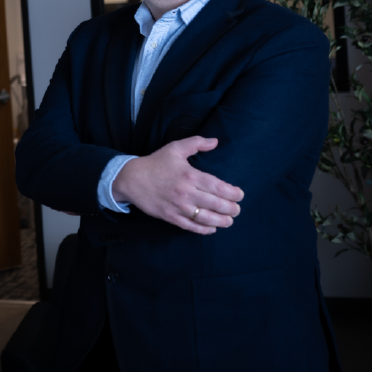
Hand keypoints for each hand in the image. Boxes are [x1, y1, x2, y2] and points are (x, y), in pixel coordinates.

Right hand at [112, 136, 243, 234]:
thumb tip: (215, 142)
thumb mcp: (175, 148)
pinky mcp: (170, 217)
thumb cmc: (155, 163)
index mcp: (190, 176)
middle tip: (237, 210)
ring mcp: (178, 207)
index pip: (218, 187)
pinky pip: (191, 226)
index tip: (239, 195)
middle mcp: (186, 193)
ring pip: (206, 218)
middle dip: (231, 209)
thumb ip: (196, 143)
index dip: (233, 194)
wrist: (131, 179)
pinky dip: (204, 229)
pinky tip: (212, 228)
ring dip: (222, 221)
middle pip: (216, 204)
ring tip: (229, 221)